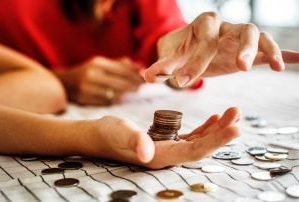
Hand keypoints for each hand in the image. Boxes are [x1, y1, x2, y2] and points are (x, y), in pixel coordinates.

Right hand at [55, 56, 143, 104]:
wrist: (65, 82)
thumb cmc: (89, 72)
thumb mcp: (102, 64)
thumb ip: (122, 65)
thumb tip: (141, 67)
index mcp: (98, 63)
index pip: (123, 70)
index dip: (136, 76)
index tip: (147, 80)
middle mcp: (92, 74)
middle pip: (120, 83)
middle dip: (135, 87)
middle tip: (144, 90)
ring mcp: (87, 88)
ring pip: (114, 94)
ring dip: (127, 96)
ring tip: (135, 95)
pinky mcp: (85, 99)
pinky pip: (106, 102)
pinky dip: (116, 101)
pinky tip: (122, 100)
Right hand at [87, 107, 239, 168]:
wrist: (100, 136)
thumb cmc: (108, 134)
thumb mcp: (120, 133)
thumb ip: (134, 142)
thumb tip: (147, 153)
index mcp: (161, 156)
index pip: (194, 151)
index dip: (216, 142)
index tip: (235, 129)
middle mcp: (169, 156)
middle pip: (202, 147)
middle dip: (222, 132)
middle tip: (238, 114)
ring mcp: (169, 149)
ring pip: (199, 141)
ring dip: (217, 128)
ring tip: (232, 113)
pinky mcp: (166, 141)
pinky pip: (191, 136)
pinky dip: (205, 128)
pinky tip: (214, 119)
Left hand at [144, 12, 298, 87]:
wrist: (190, 47)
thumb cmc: (181, 51)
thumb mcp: (170, 58)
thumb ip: (161, 67)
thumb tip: (146, 76)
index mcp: (204, 25)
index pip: (204, 41)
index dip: (194, 61)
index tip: (183, 82)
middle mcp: (225, 26)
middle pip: (241, 29)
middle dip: (243, 48)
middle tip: (241, 67)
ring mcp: (238, 37)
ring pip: (259, 35)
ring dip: (266, 49)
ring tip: (274, 66)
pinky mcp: (248, 49)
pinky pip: (268, 48)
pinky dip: (282, 53)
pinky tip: (294, 61)